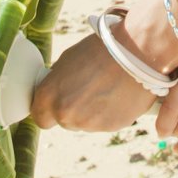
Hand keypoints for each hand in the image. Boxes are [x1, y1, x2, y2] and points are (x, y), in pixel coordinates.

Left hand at [30, 33, 156, 132]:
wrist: (137, 52)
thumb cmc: (101, 49)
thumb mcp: (69, 60)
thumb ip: (58, 82)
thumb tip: (57, 91)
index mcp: (49, 95)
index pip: (40, 117)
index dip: (48, 110)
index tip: (57, 103)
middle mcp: (66, 114)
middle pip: (64, 121)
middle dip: (72, 109)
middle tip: (88, 89)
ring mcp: (88, 124)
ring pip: (85, 123)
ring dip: (92, 111)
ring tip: (106, 88)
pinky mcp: (110, 127)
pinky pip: (105, 123)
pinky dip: (109, 113)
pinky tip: (117, 94)